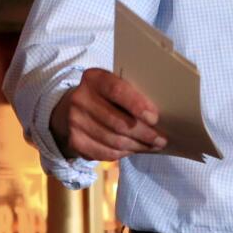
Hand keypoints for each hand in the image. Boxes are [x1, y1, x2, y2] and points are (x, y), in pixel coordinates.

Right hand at [49, 68, 166, 159]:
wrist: (71, 108)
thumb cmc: (105, 96)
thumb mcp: (116, 84)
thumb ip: (132, 93)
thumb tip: (157, 116)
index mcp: (94, 78)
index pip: (117, 91)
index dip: (137, 105)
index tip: (154, 118)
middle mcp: (80, 99)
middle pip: (118, 122)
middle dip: (144, 133)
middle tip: (161, 139)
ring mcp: (75, 122)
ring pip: (114, 141)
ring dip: (137, 146)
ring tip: (152, 146)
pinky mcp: (75, 141)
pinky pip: (105, 152)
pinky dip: (124, 153)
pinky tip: (134, 149)